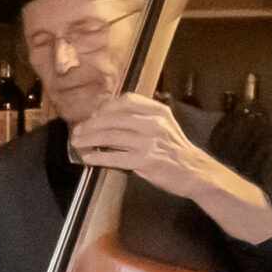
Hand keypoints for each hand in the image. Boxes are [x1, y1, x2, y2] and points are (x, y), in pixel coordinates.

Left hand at [68, 94, 223, 202]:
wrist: (194, 171)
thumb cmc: (175, 149)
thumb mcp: (163, 125)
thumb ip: (141, 119)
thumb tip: (108, 118)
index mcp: (158, 112)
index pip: (126, 101)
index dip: (105, 107)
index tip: (93, 114)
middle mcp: (153, 123)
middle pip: (113, 118)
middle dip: (90, 125)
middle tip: (77, 131)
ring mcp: (149, 142)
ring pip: (110, 136)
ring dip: (89, 139)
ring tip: (77, 143)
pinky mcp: (145, 161)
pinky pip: (114, 157)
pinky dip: (98, 157)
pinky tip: (88, 158)